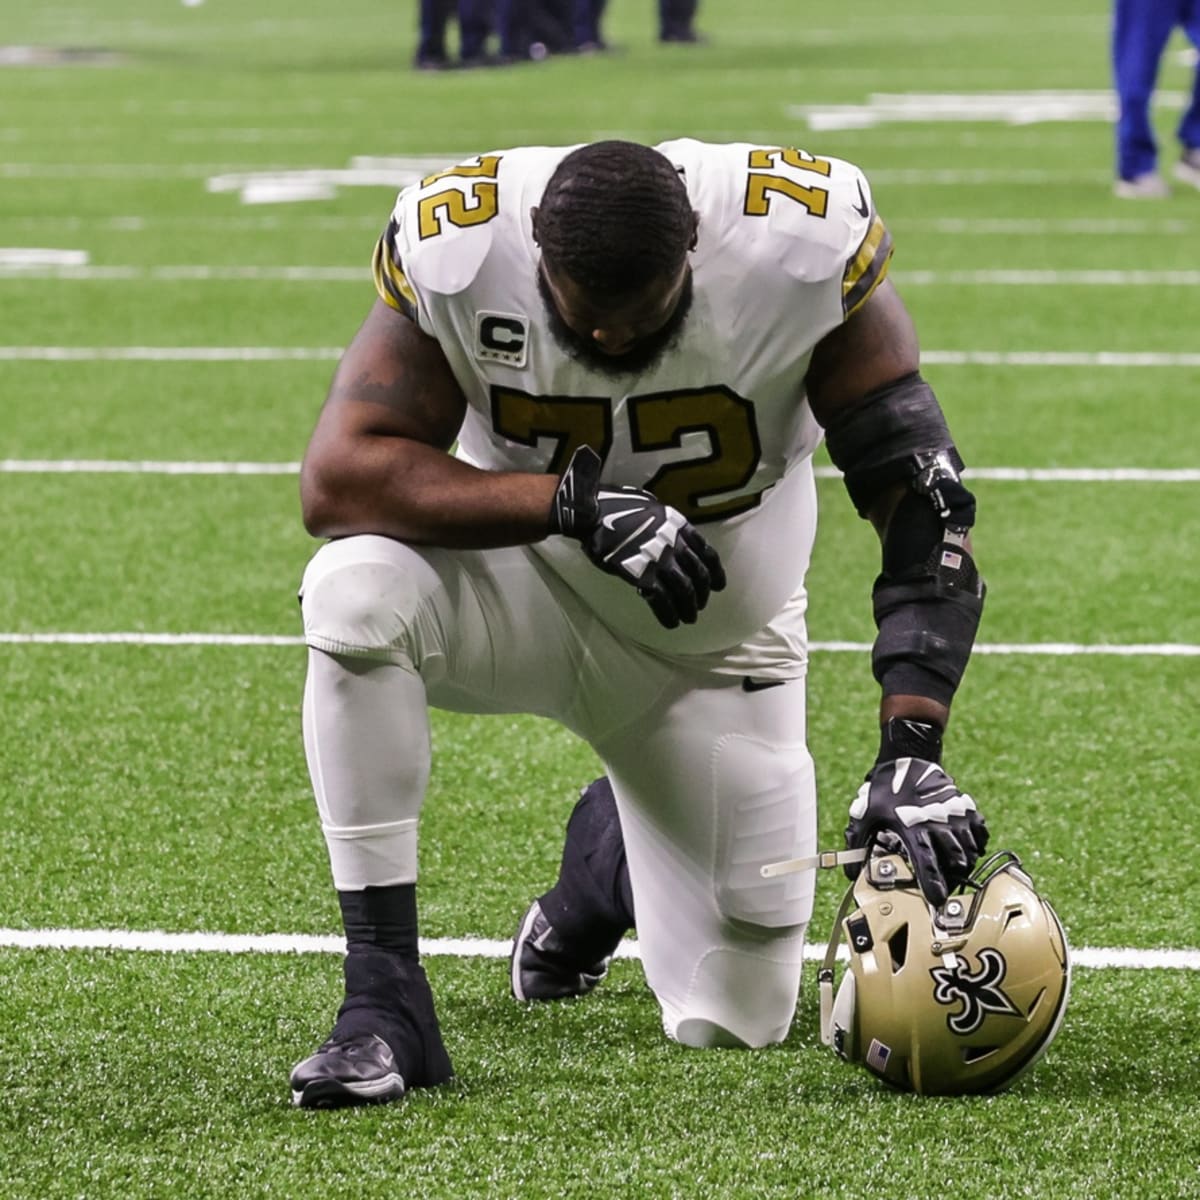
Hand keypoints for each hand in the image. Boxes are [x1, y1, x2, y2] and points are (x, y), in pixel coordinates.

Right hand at [550, 446, 725, 628]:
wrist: (592, 514)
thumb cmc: (615, 506)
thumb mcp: (650, 507)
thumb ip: (664, 524)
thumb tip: (669, 536)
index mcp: (678, 524)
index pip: (706, 552)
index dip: (716, 572)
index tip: (719, 585)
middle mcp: (674, 542)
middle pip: (698, 574)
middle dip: (702, 593)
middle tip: (700, 606)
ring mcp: (659, 559)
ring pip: (684, 590)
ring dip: (689, 608)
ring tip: (689, 619)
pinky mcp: (642, 575)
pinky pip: (662, 600)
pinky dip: (669, 614)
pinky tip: (672, 623)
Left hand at [844, 756, 986, 906]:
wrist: (908, 755)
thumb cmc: (886, 786)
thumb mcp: (866, 813)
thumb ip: (857, 843)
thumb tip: (850, 872)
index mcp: (914, 828)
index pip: (928, 865)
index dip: (934, 886)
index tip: (937, 901)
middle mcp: (939, 824)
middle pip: (956, 863)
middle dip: (951, 878)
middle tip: (942, 885)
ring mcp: (956, 816)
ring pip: (970, 851)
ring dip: (963, 863)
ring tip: (951, 869)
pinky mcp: (967, 807)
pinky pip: (981, 833)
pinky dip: (976, 844)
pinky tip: (965, 847)